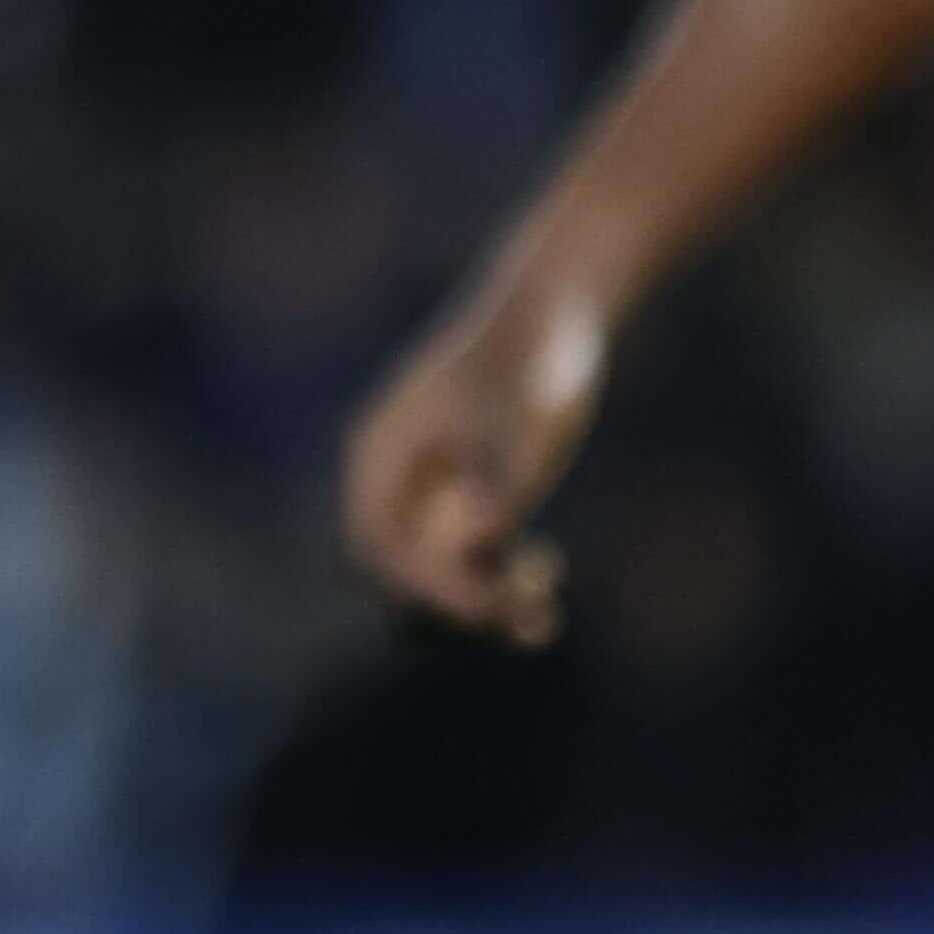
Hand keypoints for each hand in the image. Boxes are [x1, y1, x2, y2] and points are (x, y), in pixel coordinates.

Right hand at [339, 246, 615, 643]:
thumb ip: (506, 472)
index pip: (379, 547)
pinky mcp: (468, 507)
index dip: (426, 587)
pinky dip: (499, 588)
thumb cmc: (535, 351)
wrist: (554, 314)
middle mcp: (392, 484)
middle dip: (457, 607)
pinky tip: (546, 575)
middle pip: (397, 578)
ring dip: (480, 610)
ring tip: (542, 620)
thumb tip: (485, 538)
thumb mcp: (527, 409)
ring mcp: (429, 498)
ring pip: (432, 583)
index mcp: (378, 454)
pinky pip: (467, 570)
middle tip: (525, 615)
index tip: (488, 606)